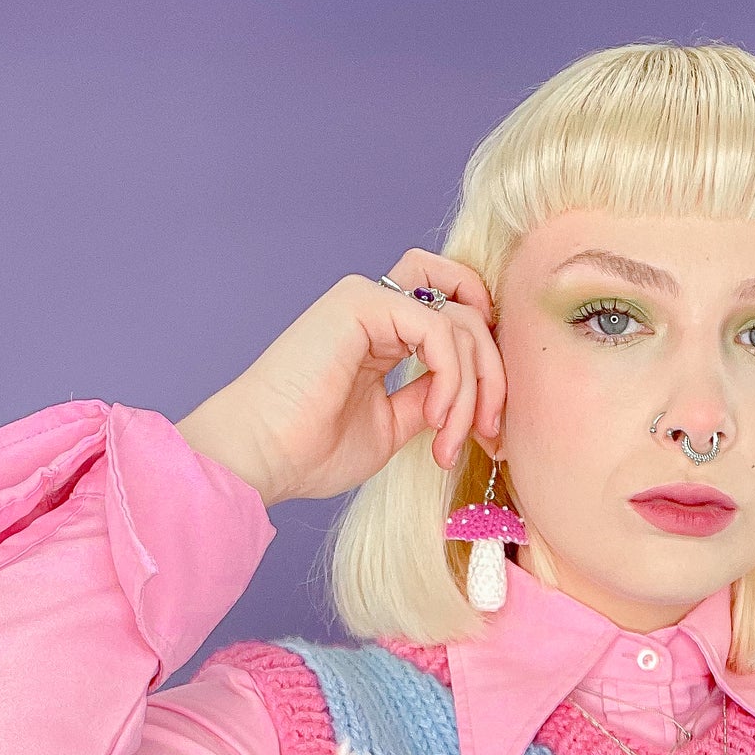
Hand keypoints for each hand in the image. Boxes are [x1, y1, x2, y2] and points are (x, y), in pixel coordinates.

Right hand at [173, 251, 505, 506]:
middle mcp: (377, 306)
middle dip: (493, 376)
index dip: (486, 363)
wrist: (262, 456)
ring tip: (448, 440)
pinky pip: (439, 328)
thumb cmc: (311, 450)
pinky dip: (453, 377)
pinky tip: (437, 418)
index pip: (457, 317)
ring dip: (473, 388)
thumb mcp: (393, 426)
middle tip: (489, 434)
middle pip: (469, 312)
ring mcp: (368, 299)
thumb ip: (430, 399)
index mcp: (382, 332)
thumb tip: (471, 393)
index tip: (489, 422)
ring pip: (462, 320)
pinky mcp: (362, 302)